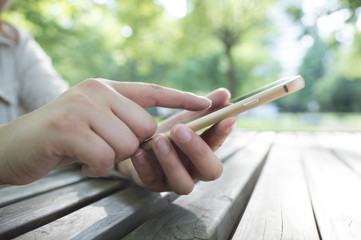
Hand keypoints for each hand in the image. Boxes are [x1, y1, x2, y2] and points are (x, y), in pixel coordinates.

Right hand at [0, 79, 211, 184]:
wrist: (15, 146)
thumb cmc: (62, 137)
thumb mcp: (94, 120)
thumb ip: (121, 118)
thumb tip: (154, 131)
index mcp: (106, 88)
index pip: (153, 90)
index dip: (182, 98)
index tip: (208, 103)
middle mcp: (96, 91)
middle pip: (144, 126)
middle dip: (133, 146)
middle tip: (107, 148)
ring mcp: (81, 106)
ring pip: (126, 143)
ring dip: (111, 157)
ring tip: (90, 154)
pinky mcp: (67, 128)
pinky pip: (104, 156)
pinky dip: (96, 166)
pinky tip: (81, 162)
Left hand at [116, 88, 236, 193]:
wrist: (133, 144)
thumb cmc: (164, 132)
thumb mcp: (182, 119)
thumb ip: (202, 108)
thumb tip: (225, 93)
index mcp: (203, 151)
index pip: (218, 145)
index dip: (222, 132)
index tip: (226, 118)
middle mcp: (193, 169)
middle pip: (210, 171)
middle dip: (198, 150)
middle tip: (180, 129)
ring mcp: (173, 180)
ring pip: (183, 184)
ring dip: (172, 161)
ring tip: (158, 139)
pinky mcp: (151, 184)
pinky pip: (151, 180)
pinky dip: (145, 165)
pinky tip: (138, 150)